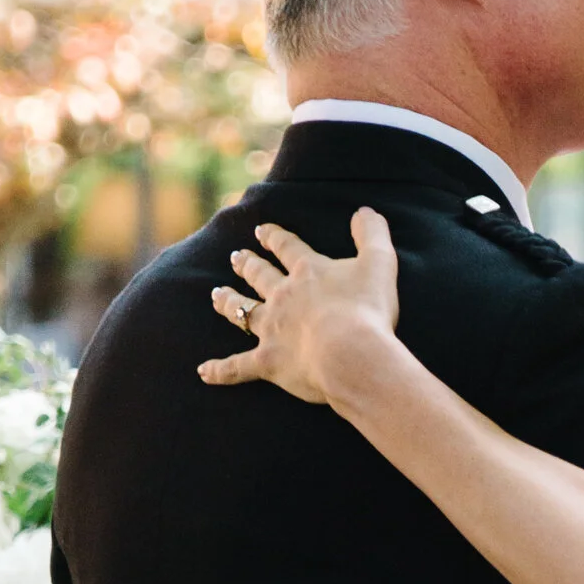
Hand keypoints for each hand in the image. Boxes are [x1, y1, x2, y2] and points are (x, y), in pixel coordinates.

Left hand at [197, 210, 401, 405]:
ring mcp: (271, 329)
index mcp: (307, 272)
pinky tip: (204, 371)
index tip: (261, 230)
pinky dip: (220, 370)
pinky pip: (237, 366)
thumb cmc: (367, 309)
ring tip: (216, 295)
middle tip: (235, 257)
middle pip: (259, 275)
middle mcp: (283, 296)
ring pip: (242, 311)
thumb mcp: (379, 263)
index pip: (286, 247)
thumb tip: (364, 211)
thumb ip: (372, 233)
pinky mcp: (267, 362)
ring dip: (227, 302)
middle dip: (247, 264)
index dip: (273, 237)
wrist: (351, 354)